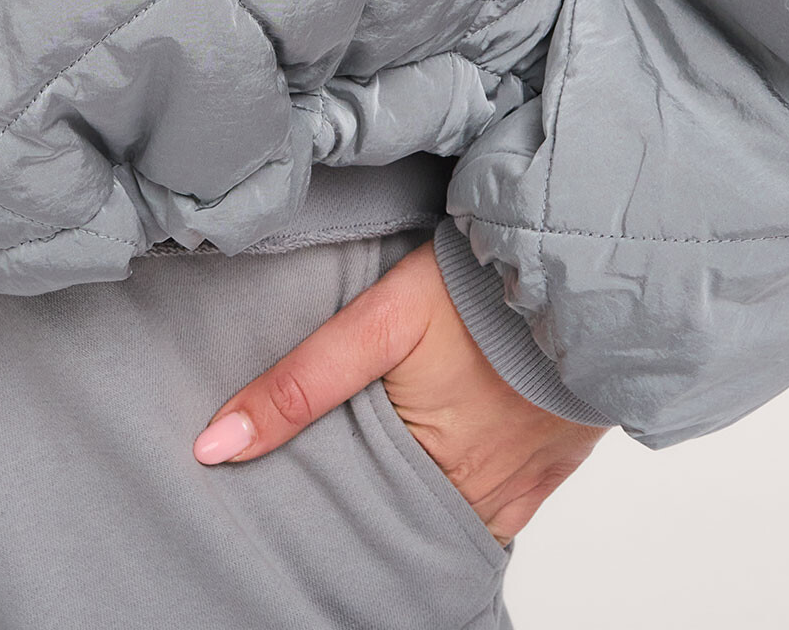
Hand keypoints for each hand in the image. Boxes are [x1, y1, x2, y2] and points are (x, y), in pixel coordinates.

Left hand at [192, 239, 604, 539]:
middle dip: (367, 507)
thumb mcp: (377, 321)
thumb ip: (300, 383)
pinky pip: (501, 512)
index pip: (355, 513)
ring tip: (382, 470)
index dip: (321, 505)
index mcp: (426, 461)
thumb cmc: (476, 287)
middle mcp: (473, 487)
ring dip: (416, 503)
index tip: (288, 500)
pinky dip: (467, 501)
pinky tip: (443, 472)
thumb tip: (213, 446)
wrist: (575, 269)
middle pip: (403, 519)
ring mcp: (517, 483)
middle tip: (333, 478)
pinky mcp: (551, 467)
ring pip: (449, 518)